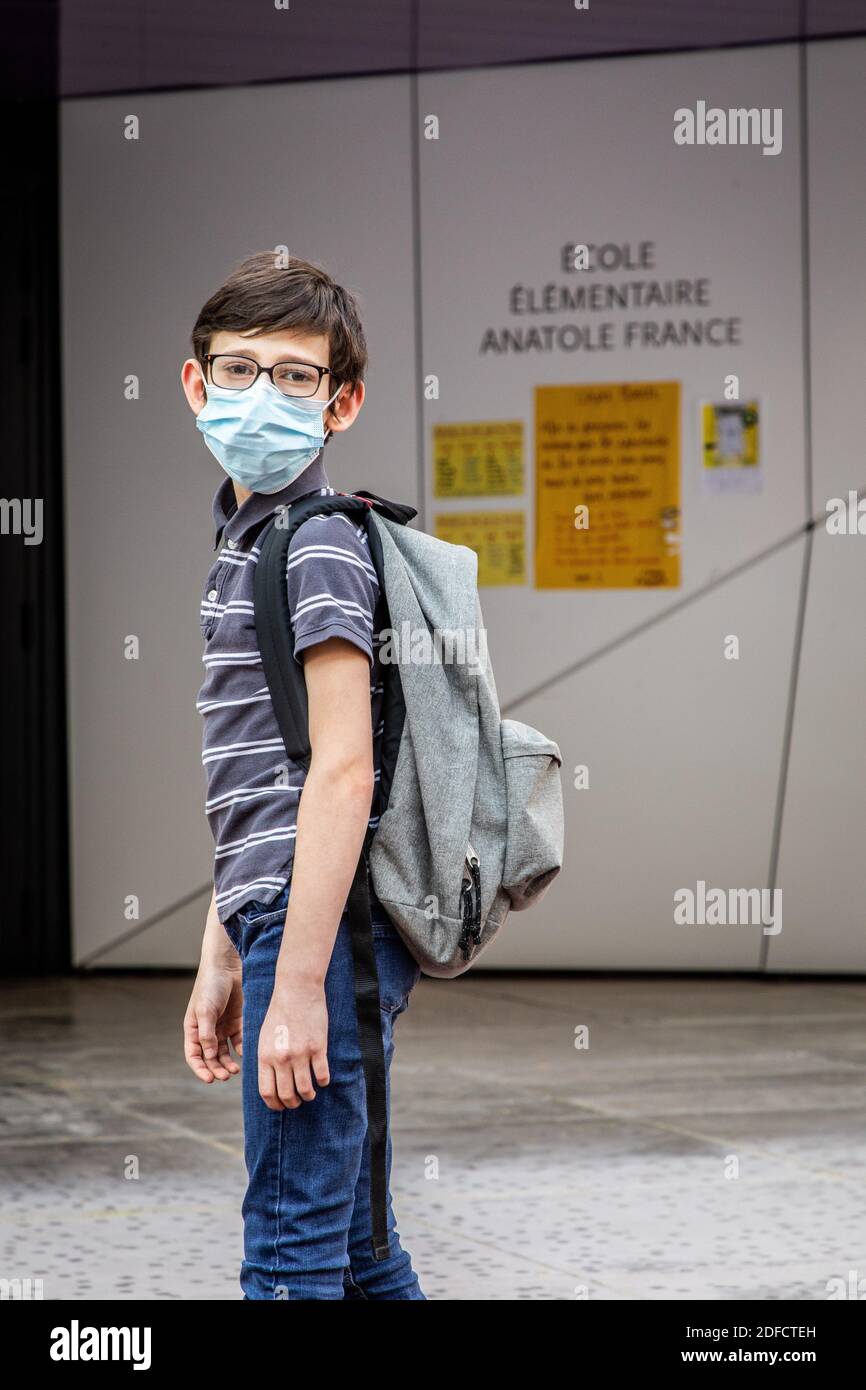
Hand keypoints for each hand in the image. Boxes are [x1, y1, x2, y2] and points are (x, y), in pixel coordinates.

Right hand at [184, 952, 243, 1083]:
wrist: (229, 966)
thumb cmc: (211, 985)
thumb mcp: (206, 1010)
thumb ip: (207, 1034)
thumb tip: (209, 1056)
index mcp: (193, 1029)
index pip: (194, 1056)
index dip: (200, 1069)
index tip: (210, 1079)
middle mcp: (208, 1031)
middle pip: (210, 1057)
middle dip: (217, 1069)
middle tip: (226, 1076)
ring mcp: (223, 1027)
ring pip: (225, 1053)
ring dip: (229, 1063)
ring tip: (236, 1070)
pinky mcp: (237, 1022)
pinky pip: (239, 1041)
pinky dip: (241, 1050)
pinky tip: (245, 1054)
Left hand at [258, 974, 329, 1109]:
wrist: (296, 989)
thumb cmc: (279, 1012)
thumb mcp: (264, 1036)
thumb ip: (266, 1059)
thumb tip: (270, 1082)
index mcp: (265, 1056)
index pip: (267, 1092)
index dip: (275, 1104)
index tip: (281, 1106)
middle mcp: (281, 1058)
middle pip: (287, 1095)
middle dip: (293, 1103)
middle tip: (297, 1101)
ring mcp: (300, 1054)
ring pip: (305, 1089)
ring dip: (308, 1095)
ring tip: (310, 1093)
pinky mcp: (318, 1047)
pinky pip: (322, 1075)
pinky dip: (323, 1081)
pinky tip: (322, 1079)